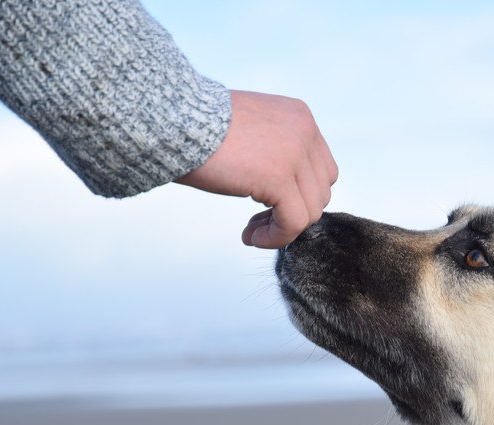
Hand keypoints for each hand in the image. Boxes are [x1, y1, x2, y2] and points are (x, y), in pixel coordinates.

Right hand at [175, 90, 337, 247]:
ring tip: (252, 232)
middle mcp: (304, 131)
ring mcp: (295, 154)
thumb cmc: (197, 128)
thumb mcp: (253, 131)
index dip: (298, 195)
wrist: (172, 120)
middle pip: (319, 191)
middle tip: (257, 223)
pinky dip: (276, 238)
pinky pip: (293, 223)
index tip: (267, 205)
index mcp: (300, 117)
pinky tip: (251, 238)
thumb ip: (277, 152)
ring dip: (281, 229)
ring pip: (310, 211)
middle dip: (291, 213)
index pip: (321, 170)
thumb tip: (286, 190)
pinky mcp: (279, 178)